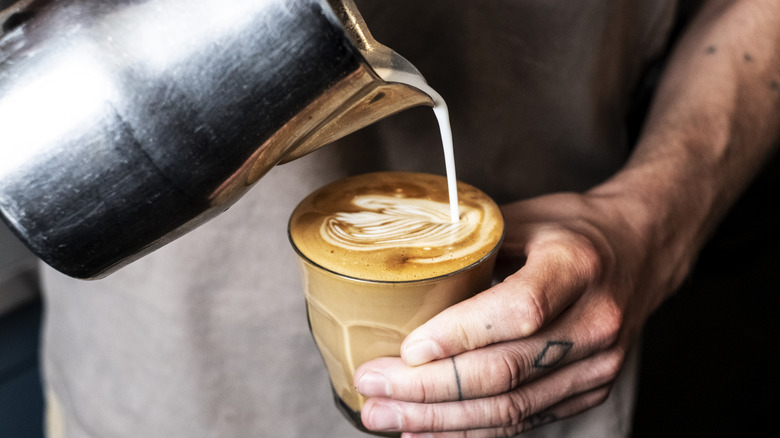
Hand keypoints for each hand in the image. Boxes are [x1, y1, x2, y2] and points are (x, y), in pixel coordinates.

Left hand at [353, 191, 683, 436]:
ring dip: (442, 420)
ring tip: (386, 419)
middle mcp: (593, 322)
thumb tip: (402, 276)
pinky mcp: (590, 389)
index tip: (405, 350)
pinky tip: (431, 430)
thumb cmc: (575, 228)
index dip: (458, 336)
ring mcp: (596, 364)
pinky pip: (526, 419)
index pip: (517, 310)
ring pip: (512, 408)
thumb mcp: (525, 216)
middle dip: (428, 390)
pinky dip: (474, 430)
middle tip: (373, 389)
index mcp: (576, 266)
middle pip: (505, 371)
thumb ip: (471, 246)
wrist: (643, 249)